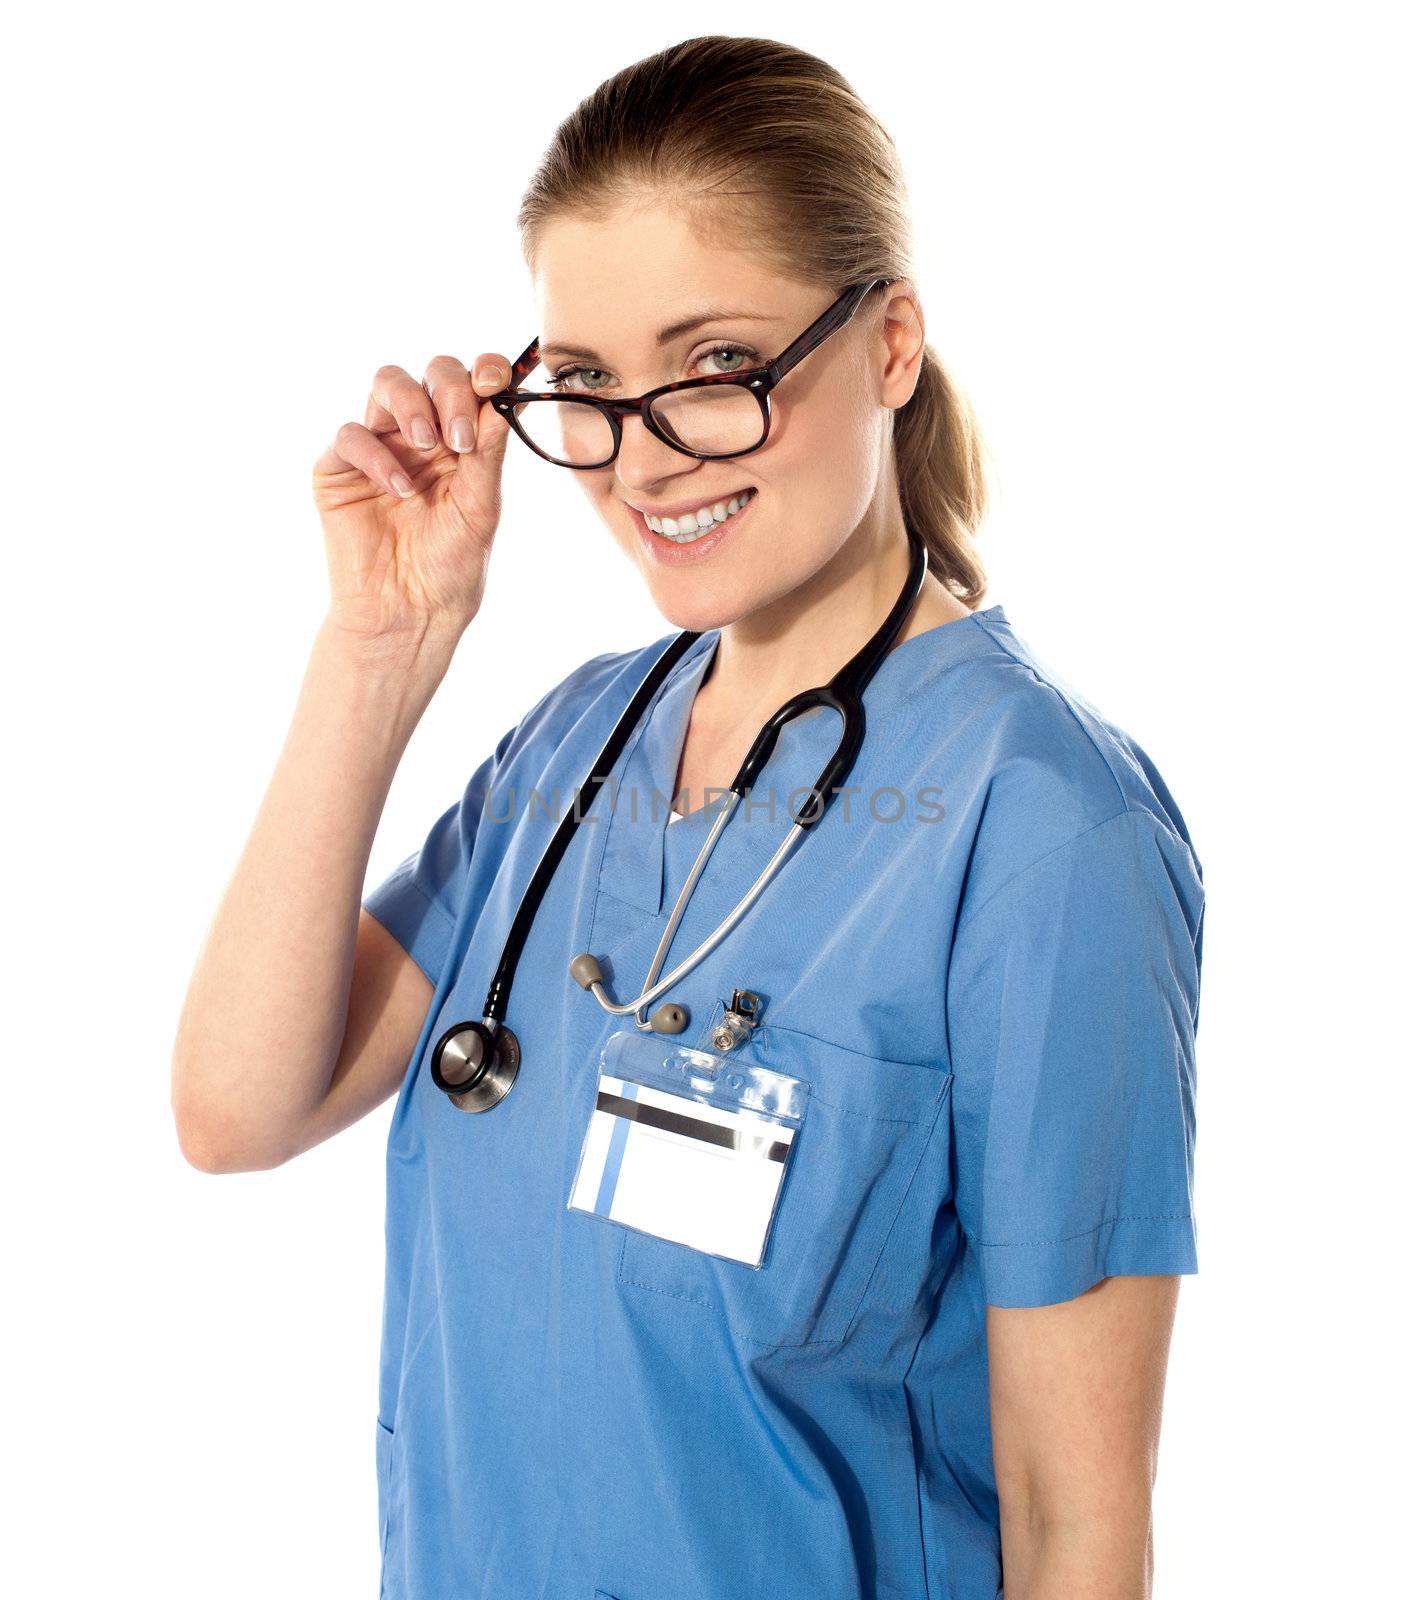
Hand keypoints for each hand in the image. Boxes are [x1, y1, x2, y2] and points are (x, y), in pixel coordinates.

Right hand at [311, 353, 513, 647]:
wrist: (410, 611)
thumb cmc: (449, 565)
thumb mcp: (480, 508)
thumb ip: (487, 454)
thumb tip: (499, 400)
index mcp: (462, 440)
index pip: (472, 384)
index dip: (484, 370)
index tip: (495, 378)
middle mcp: (421, 434)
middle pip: (431, 373)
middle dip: (449, 390)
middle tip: (460, 437)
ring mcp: (380, 446)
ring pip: (387, 383)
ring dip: (412, 406)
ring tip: (429, 447)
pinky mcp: (340, 468)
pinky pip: (352, 435)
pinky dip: (377, 455)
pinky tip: (400, 490)